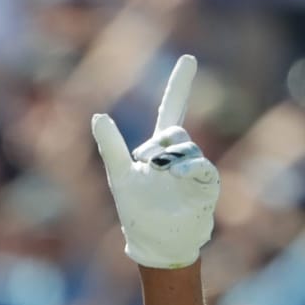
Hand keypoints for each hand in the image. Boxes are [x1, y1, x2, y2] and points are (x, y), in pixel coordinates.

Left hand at [92, 54, 218, 268]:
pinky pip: (201, 167)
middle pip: (173, 133)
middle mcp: (179, 156)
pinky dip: (189, 168)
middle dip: (159, 147)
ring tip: (162, 180)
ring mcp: (194, 169)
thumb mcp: (120, 177)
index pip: (170, 111)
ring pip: (186, 148)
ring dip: (170, 160)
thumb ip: (111, 146)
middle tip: (149, 169)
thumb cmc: (136, 213)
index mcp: (158, 151)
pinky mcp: (206, 185)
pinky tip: (178, 176)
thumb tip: (97, 115)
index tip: (189, 59)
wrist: (158, 245)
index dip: (179, 87)